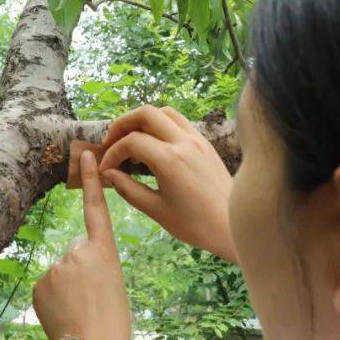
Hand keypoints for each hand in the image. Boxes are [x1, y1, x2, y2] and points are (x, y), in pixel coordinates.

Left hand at [32, 150, 131, 339]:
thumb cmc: (111, 321)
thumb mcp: (113, 283)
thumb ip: (93, 263)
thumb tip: (71, 263)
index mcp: (104, 251)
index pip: (96, 208)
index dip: (91, 181)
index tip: (86, 155)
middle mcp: (77, 252)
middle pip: (76, 251)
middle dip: (80, 269)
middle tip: (91, 297)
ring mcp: (55, 267)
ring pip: (61, 271)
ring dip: (67, 286)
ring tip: (78, 309)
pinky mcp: (39, 283)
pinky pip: (47, 285)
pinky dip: (53, 297)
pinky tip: (63, 313)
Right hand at [98, 105, 237, 263]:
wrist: (232, 226)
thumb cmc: (195, 224)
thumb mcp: (156, 210)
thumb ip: (128, 189)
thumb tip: (108, 174)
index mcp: (169, 160)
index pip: (131, 142)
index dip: (113, 153)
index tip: (107, 169)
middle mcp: (184, 142)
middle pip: (146, 113)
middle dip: (123, 124)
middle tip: (112, 141)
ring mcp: (198, 140)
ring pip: (165, 112)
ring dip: (144, 120)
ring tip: (132, 139)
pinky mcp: (206, 144)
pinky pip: (180, 123)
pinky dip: (162, 126)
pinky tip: (155, 145)